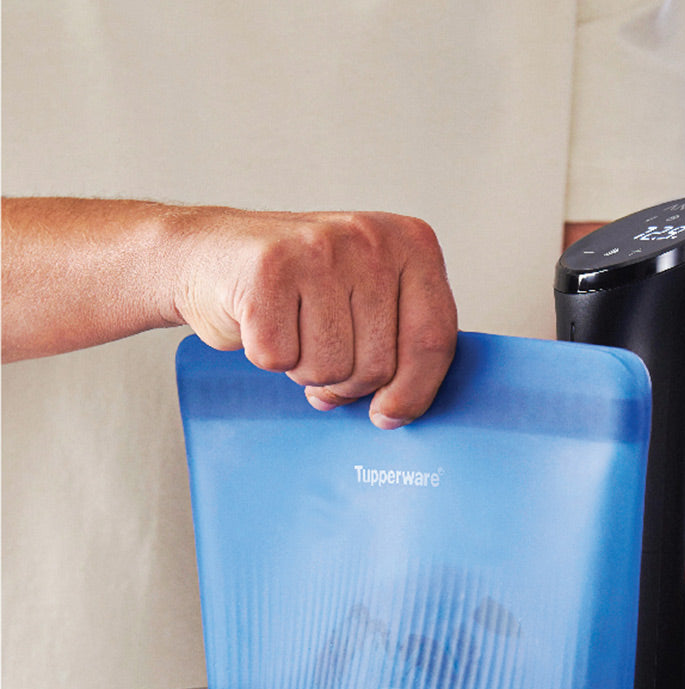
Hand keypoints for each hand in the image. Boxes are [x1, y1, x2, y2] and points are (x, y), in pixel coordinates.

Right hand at [167, 209, 456, 428]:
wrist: (211, 254)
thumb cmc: (300, 288)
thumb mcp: (368, 301)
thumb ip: (400, 344)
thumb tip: (400, 411)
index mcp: (411, 243)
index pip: (433, 338)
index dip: (413, 392)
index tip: (390, 414)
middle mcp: (371, 238)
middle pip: (380, 365)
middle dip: (347, 382)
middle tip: (322, 353)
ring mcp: (319, 250)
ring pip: (332, 368)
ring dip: (306, 370)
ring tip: (293, 330)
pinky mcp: (268, 271)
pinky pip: (280, 359)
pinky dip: (267, 356)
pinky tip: (261, 321)